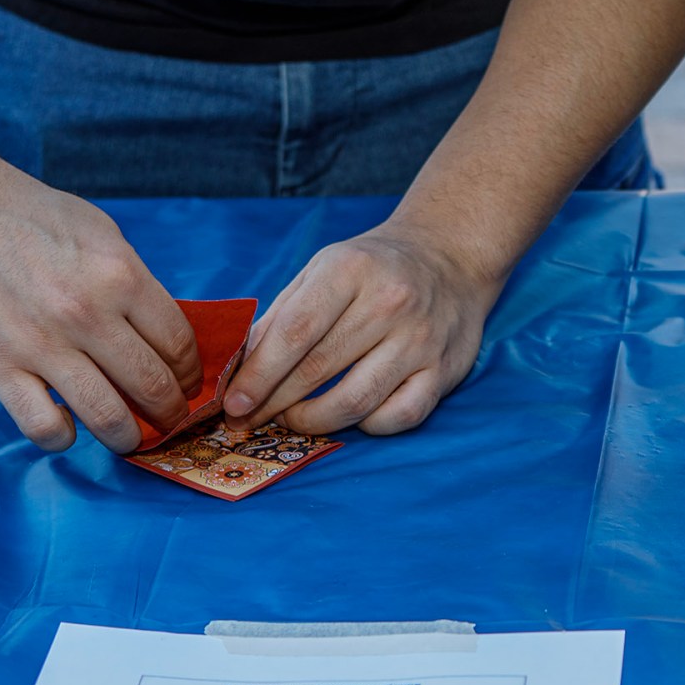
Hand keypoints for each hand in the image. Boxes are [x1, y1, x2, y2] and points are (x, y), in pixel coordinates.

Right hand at [0, 176, 199, 453]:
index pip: (179, 344)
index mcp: (120, 275)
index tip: (189, 386)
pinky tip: (67, 427)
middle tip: (170, 420)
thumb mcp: (99, 232)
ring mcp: (40, 344)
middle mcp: (86, 313)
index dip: (191, 374)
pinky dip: (63, 438)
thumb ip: (132, 281)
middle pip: (153, 385)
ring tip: (129, 438)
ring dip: (128, 437)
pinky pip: (44, 426)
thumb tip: (160, 331)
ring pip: (108, 417)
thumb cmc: (26, 215)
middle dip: (171, 412)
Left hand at [222, 223, 501, 436]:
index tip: (233, 402)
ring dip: (314, 421)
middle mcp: (390, 303)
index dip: (259, 373)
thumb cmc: (375, 267)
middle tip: (248, 420)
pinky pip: (399, 417)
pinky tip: (351, 417)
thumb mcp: (324, 269)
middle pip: (318, 370)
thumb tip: (242, 366)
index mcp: (351, 270)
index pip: (295, 332)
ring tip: (293, 419)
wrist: (452, 258)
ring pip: (356, 402)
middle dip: (274, 403)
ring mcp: (421, 340)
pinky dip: (367, 426)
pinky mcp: (445, 371)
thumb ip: (283, 314)